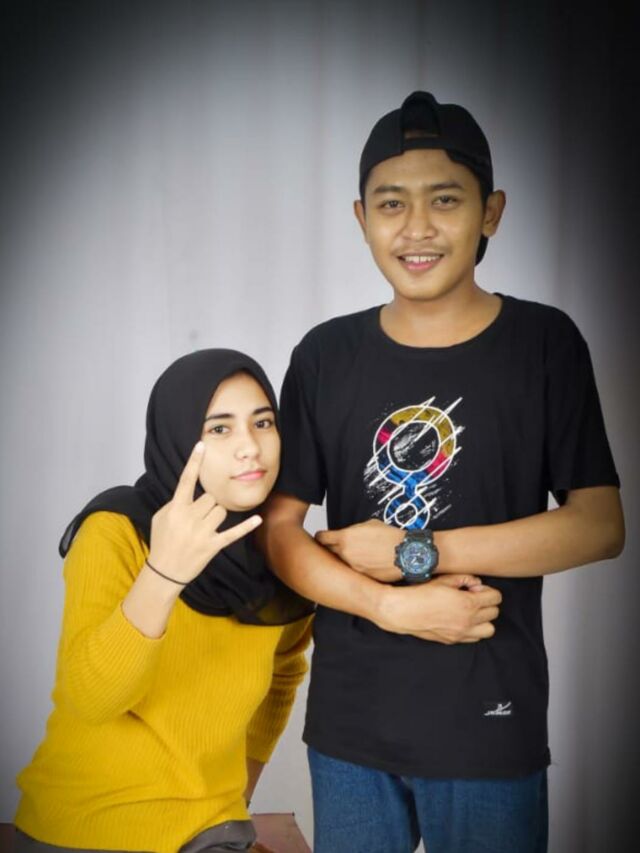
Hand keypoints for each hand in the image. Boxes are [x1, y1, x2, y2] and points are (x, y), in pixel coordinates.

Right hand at [147, 442, 261, 584]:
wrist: (164, 571)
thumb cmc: (162, 541)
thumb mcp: (161, 517)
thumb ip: (175, 502)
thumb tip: (190, 492)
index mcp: (176, 508)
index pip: (186, 480)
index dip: (194, 462)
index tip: (202, 446)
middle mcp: (190, 518)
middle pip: (211, 497)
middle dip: (208, 503)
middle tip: (199, 516)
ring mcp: (202, 532)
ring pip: (221, 510)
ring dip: (217, 515)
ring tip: (205, 526)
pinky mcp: (213, 545)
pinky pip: (233, 532)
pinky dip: (246, 526)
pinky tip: (258, 519)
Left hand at [315, 519, 401, 580]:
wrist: (408, 554)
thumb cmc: (392, 537)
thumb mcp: (370, 524)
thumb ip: (353, 530)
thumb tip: (347, 534)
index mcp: (345, 537)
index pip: (321, 538)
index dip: (321, 537)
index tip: (323, 537)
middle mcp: (345, 554)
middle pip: (328, 552)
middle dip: (331, 549)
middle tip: (338, 547)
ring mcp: (352, 568)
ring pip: (341, 563)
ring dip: (345, 560)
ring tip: (359, 556)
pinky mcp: (361, 578)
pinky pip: (353, 573)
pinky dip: (356, 569)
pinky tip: (367, 565)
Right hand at [376, 574, 501, 643]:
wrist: (403, 611)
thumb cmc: (422, 593)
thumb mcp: (444, 580)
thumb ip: (465, 579)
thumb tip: (476, 582)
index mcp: (468, 603)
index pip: (495, 598)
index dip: (488, 590)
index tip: (475, 588)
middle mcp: (468, 621)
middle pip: (494, 613)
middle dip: (487, 603)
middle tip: (473, 598)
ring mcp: (461, 633)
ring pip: (489, 630)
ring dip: (484, 619)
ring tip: (471, 612)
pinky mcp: (453, 640)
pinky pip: (475, 638)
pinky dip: (473, 630)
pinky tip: (461, 620)